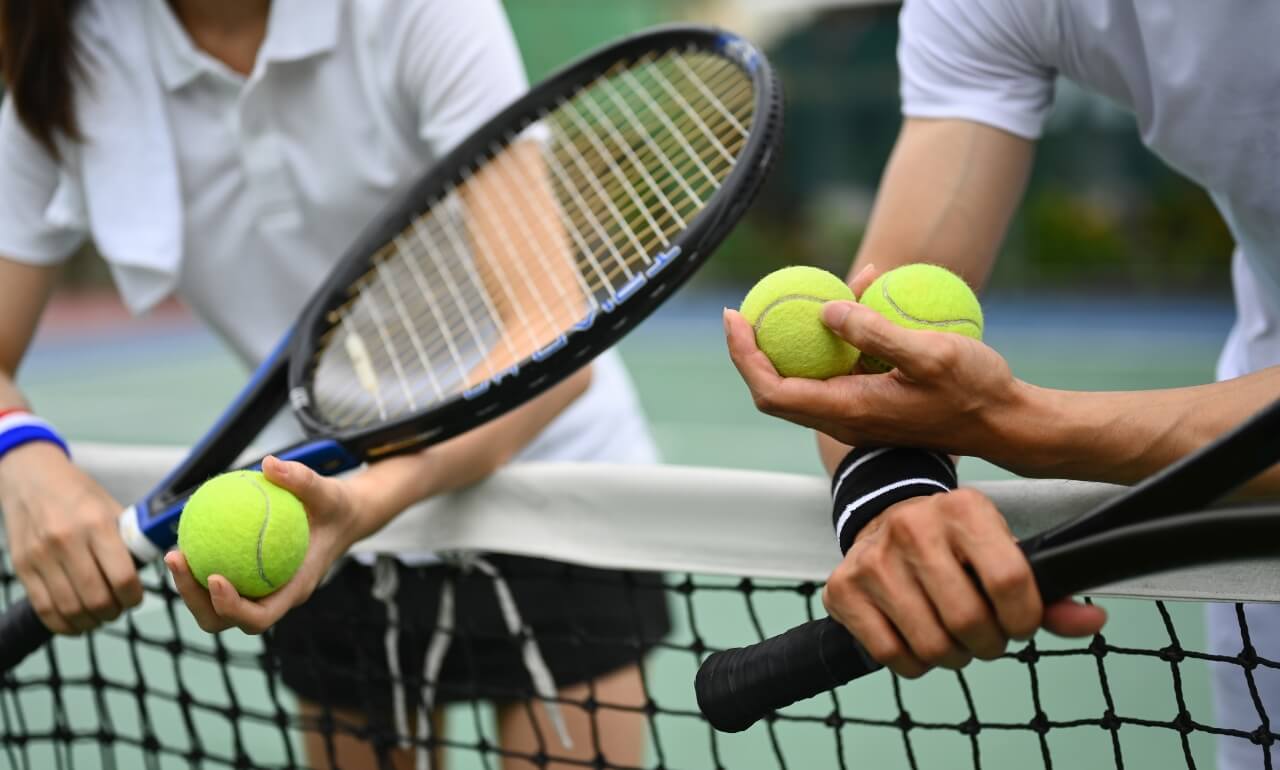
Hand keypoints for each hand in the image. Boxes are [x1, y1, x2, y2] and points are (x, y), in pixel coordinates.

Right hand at [0, 442, 142, 633]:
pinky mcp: (22, 567)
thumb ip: (129, 537)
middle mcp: (66, 541)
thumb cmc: (79, 493)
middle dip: (114, 612)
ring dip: (91, 621)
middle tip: (119, 608)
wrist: (30, 478)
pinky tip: (77, 622)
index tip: (137, 598)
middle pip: (96, 598)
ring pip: (70, 608)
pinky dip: (64, 624)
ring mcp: (40, 556)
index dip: (134, 597)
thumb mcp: (110, 507)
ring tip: (101, 616)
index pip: (122, 577)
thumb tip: (156, 564)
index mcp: (96, 524)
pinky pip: (44, 608)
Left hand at [164, 456, 364, 634]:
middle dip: (195, 600)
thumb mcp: (328, 492)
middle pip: (225, 620)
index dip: (231, 607)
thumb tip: (269, 463)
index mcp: (294, 589)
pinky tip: (187, 537)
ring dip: (190, 587)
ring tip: (174, 553)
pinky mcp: (249, 581)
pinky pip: (218, 580)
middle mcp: (273, 598)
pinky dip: (200, 566)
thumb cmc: (336, 509)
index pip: (260, 616)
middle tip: (178, 560)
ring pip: (214, 607)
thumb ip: (302, 479)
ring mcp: (259, 593)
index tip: (214, 577)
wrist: (341, 519)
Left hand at [725, 265, 1032, 466]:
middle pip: (776, 388)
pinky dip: (836, 338)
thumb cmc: (976, 391)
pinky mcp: (874, 405)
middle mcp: (845, 419)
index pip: (771, 391)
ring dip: (800, 337)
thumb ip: (875, 334)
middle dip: (754, 349)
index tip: (734, 317)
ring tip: (817, 287)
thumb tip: (824, 312)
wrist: (1009, 424)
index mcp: (849, 411)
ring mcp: (859, 415)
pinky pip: (838, 371)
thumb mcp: (931, 354)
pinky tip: (860, 296)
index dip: (743, 357)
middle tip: (748, 305)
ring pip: (808, 378)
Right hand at [823, 489, 1106, 676]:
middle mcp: (913, 526)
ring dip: (951, 656)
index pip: (1009, 580)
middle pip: (968, 620)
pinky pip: (890, 654)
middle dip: (987, 645)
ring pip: (931, 645)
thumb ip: (1047, 593)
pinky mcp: (843, 587)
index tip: (1019, 624)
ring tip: (951, 637)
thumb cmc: (955, 544)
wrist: (885, 516)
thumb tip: (1091, 622)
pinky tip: (916, 638)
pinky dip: (913, 663)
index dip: (1023, 619)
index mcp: (964, 509)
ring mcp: (873, 557)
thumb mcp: (1002, 551)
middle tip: (984, 636)